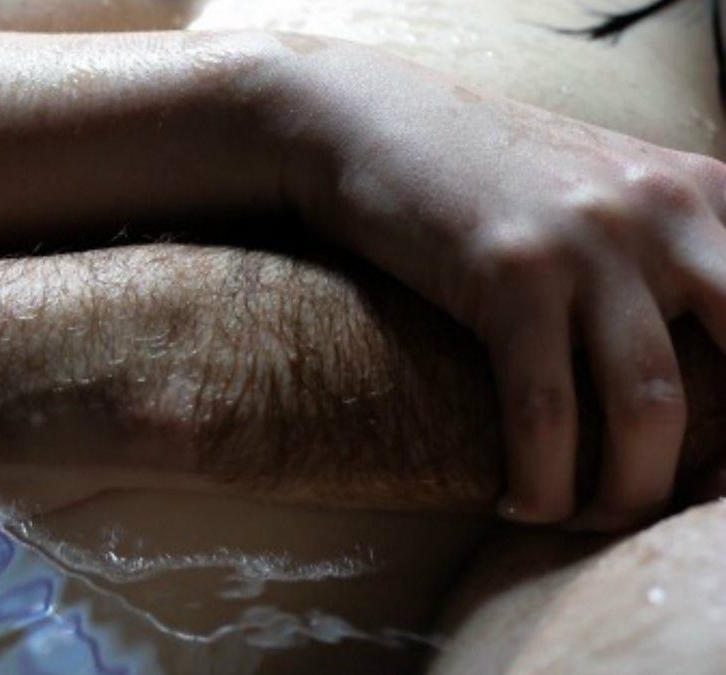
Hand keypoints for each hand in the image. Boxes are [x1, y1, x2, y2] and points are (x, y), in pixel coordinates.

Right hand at [278, 43, 725, 527]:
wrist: (373, 125)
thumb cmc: (486, 175)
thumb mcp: (602, 191)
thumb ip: (668, 249)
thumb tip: (695, 363)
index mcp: (704, 193)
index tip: (718, 479)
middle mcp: (663, 212)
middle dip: (721, 469)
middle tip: (673, 509)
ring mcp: (586, 240)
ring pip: (647, 406)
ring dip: (622, 492)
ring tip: (583, 518)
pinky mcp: (509, 271)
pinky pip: (544, 410)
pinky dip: (539, 479)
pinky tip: (519, 502)